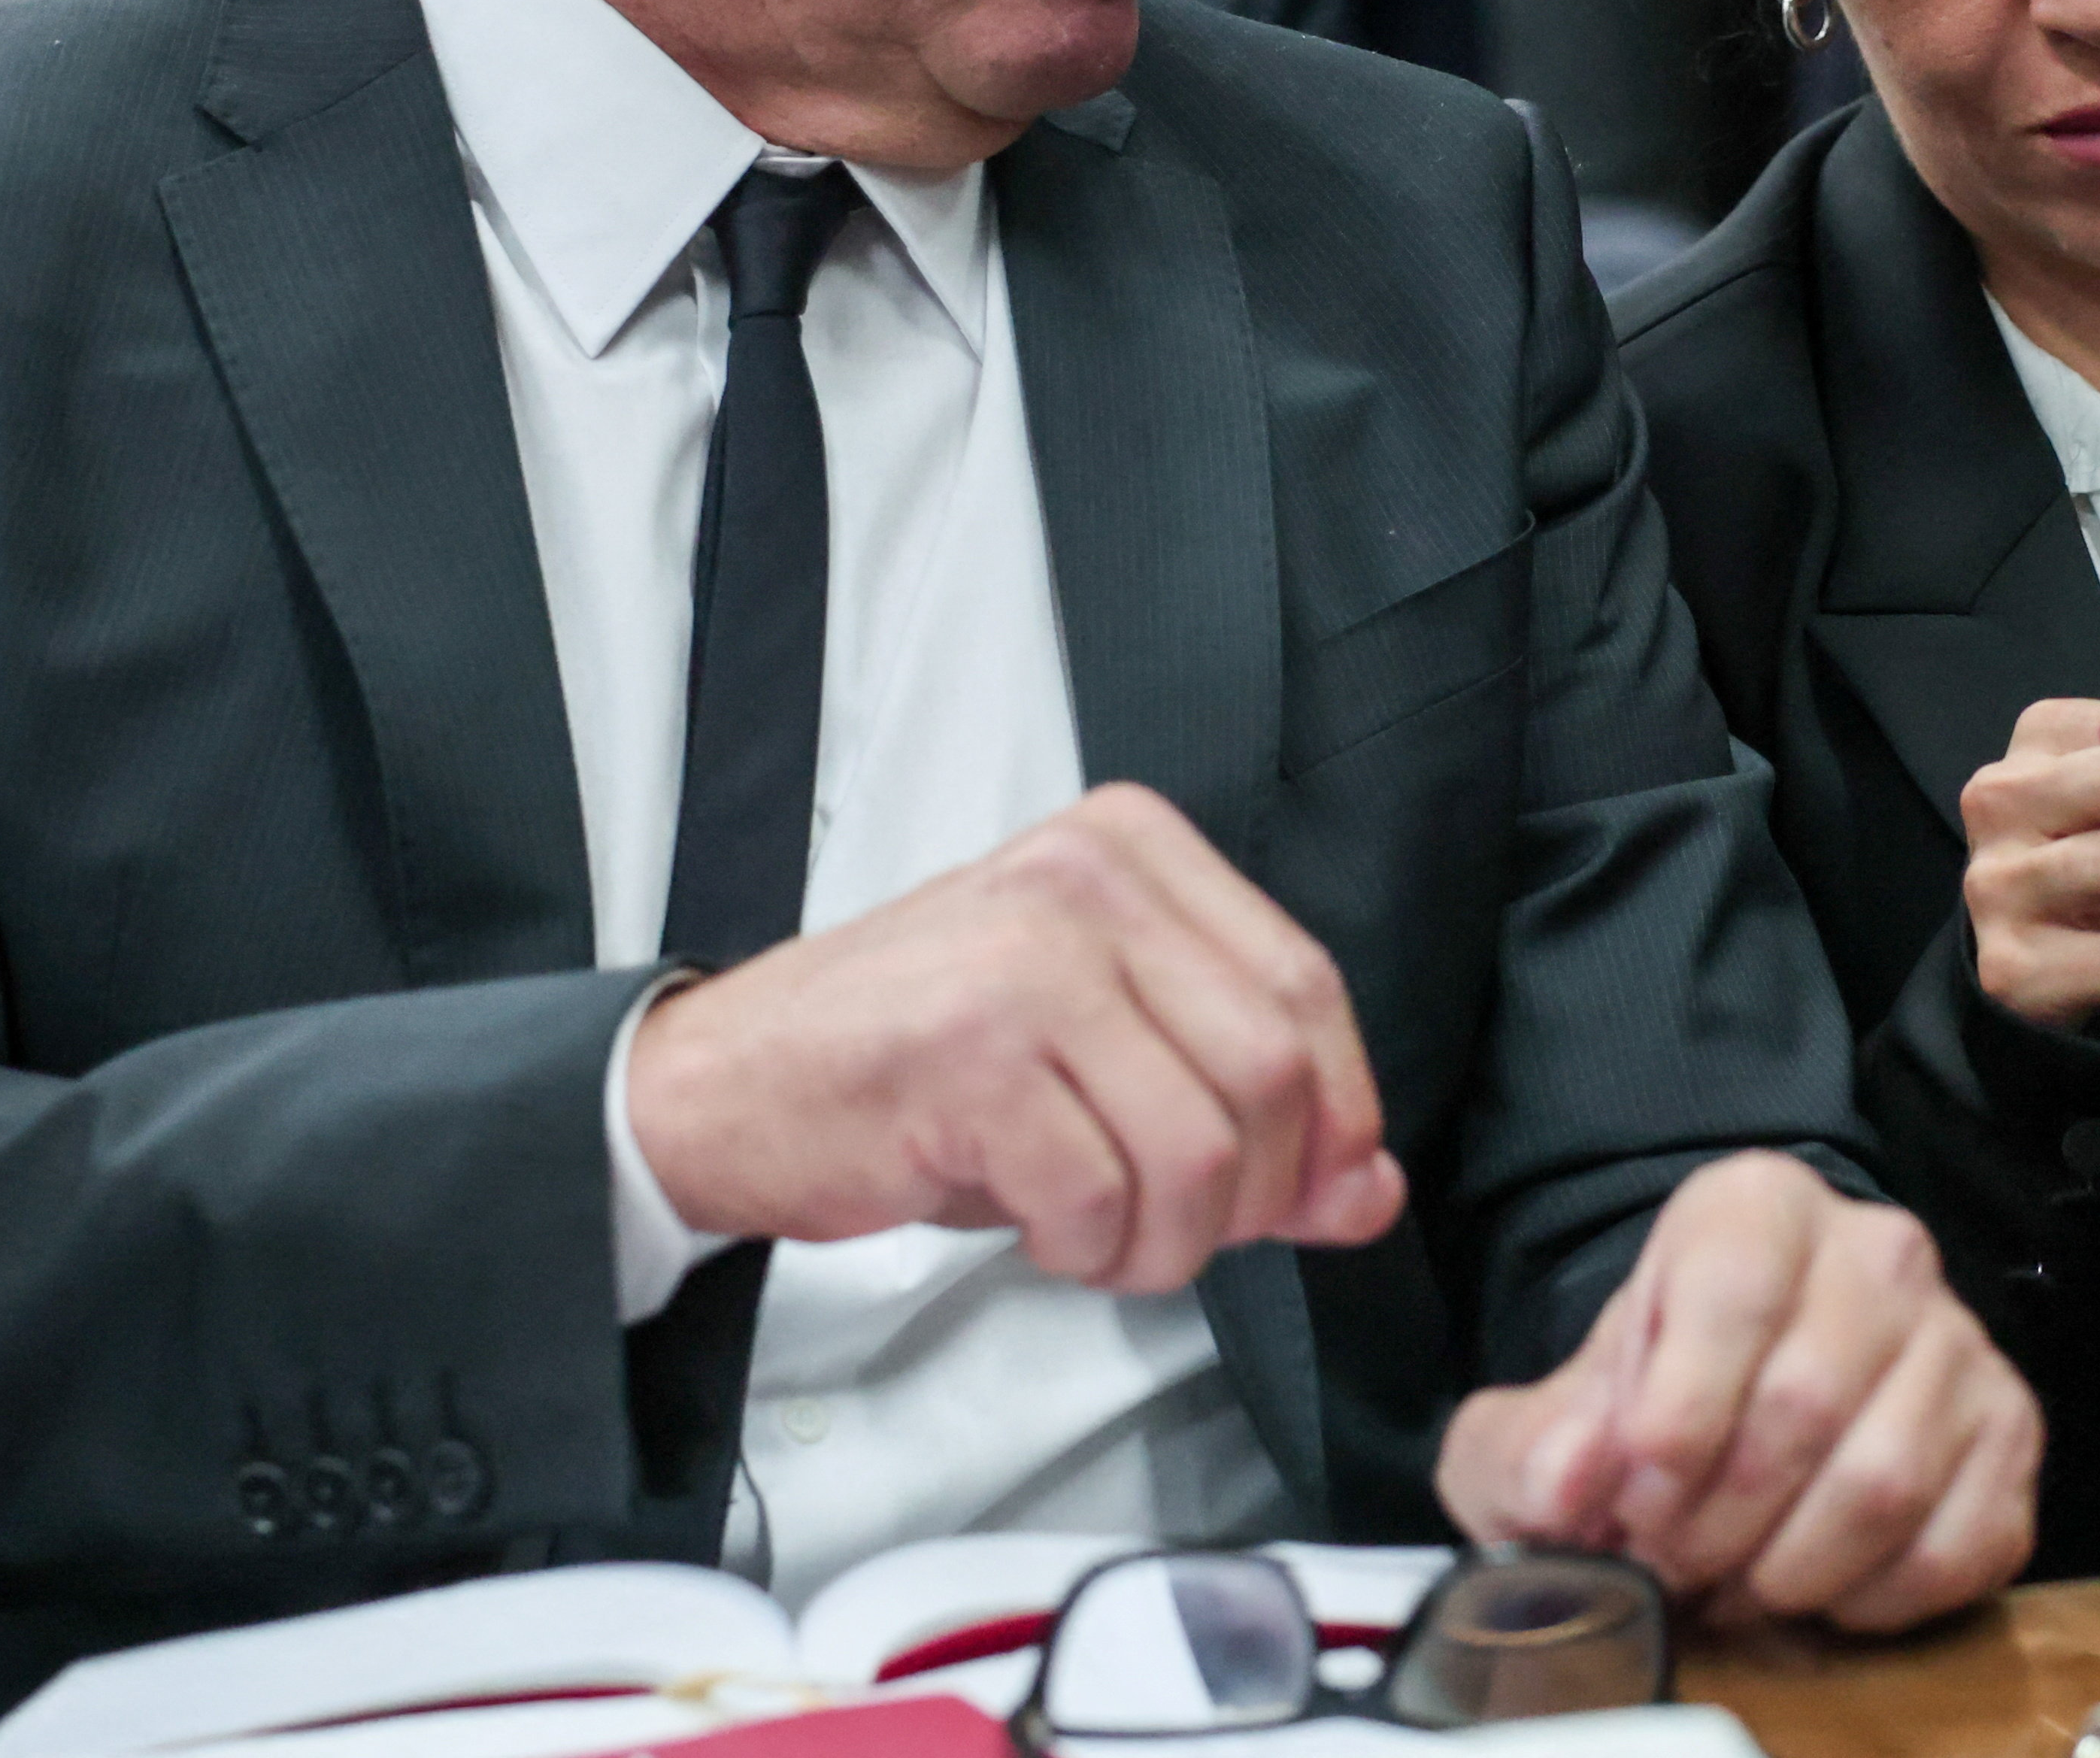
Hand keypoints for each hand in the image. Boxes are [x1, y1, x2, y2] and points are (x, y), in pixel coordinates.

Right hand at [623, 782, 1405, 1289]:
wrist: (727, 1085)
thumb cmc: (919, 1063)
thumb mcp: (1104, 1054)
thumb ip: (1248, 1112)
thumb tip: (1372, 1193)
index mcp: (1133, 849)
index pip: (1305, 985)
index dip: (1333, 1113)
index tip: (1311, 1187)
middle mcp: (1087, 882)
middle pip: (1268, 1071)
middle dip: (1250, 1196)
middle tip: (1180, 1229)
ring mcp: (1028, 963)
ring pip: (1197, 1148)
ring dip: (1167, 1241)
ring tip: (1105, 1238)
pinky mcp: (971, 1057)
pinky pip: (1098, 1197)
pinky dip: (1087, 1250)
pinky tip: (1041, 1229)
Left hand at [1435, 1153, 2037, 1629]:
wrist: (1741, 1406)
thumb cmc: (1655, 1399)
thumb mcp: (1557, 1416)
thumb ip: (1534, 1447)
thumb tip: (1567, 1485)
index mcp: (1759, 1208)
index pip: (1731, 1296)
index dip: (1673, 1421)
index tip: (1632, 1503)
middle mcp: (1878, 1252)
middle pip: (1804, 1403)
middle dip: (1718, 1519)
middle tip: (1672, 1564)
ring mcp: (1959, 1342)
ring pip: (1883, 1483)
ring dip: (1790, 1569)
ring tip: (1734, 1583)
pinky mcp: (2011, 1432)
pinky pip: (1956, 1543)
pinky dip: (1873, 1598)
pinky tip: (1818, 1590)